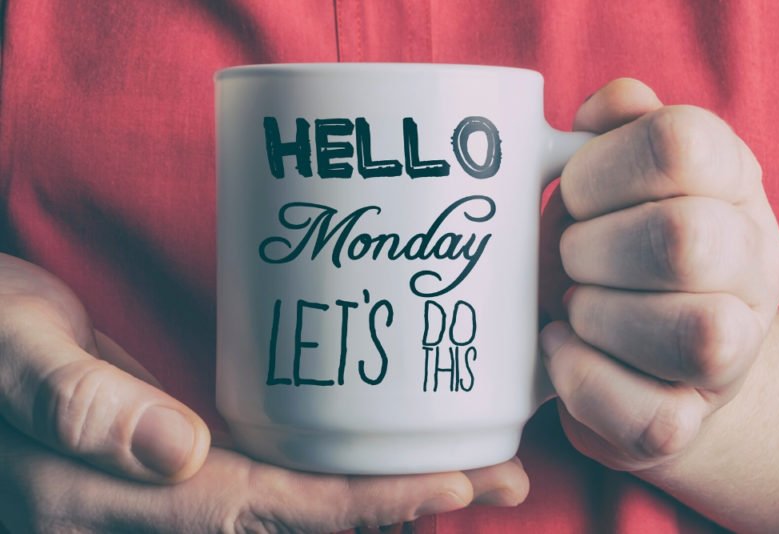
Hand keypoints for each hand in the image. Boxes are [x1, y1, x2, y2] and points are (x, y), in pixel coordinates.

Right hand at [0, 254, 527, 530]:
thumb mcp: (17, 350)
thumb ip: (77, 402)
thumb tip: (176, 453)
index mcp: (115, 501)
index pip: (264, 514)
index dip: (358, 506)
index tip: (450, 483)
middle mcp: (157, 510)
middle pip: (302, 523)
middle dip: (402, 503)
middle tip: (500, 475)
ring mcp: (176, 491)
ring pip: (297, 508)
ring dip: (385, 491)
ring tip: (474, 466)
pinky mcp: (186, 464)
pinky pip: (275, 480)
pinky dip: (340, 475)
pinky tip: (383, 454)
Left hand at [539, 79, 778, 471]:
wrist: (636, 350)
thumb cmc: (608, 250)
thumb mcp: (609, 179)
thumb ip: (613, 130)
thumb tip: (605, 108)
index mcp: (729, 184)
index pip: (679, 144)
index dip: (599, 168)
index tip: (572, 192)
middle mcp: (752, 265)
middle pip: (683, 240)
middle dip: (590, 249)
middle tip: (569, 257)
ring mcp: (732, 354)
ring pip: (693, 334)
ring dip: (596, 316)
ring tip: (575, 306)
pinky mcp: (688, 421)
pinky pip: (649, 417)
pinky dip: (582, 378)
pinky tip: (563, 349)